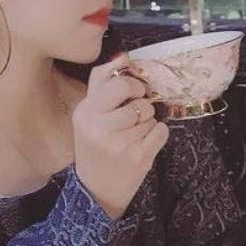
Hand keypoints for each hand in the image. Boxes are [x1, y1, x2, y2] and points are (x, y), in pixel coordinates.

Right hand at [72, 52, 169, 218]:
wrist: (96, 190)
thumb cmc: (95, 146)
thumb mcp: (89, 115)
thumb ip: (103, 84)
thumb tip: (124, 55)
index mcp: (85, 112)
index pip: (113, 82)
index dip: (131, 82)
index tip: (134, 89)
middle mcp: (99, 127)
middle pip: (136, 98)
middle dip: (142, 100)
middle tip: (139, 108)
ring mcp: (119, 144)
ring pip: (150, 115)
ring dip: (148, 121)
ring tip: (135, 132)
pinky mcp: (138, 158)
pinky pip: (161, 131)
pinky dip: (158, 134)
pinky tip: (145, 142)